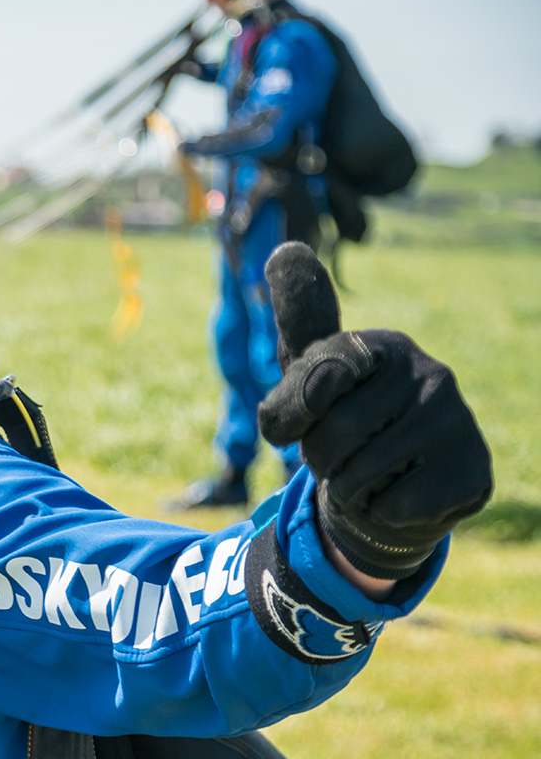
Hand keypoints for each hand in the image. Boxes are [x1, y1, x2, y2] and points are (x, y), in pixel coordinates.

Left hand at [258, 243, 493, 580]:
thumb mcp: (307, 374)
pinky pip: (391, 507)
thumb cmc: (341, 420)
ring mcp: (455, 421)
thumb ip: (297, 324)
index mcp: (381, 346)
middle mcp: (429, 373)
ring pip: (358, 477)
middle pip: (329, 438)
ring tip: (369, 471)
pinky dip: (381, 511)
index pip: (318, 374)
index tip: (297, 420)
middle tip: (340, 451)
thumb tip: (287, 247)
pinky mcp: (471, 471)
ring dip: (348, 489)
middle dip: (319, 459)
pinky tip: (401, 491)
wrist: (392, 483)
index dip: (295, 410)